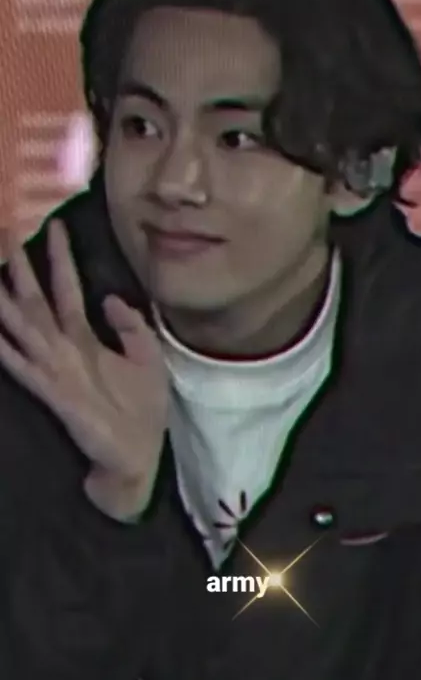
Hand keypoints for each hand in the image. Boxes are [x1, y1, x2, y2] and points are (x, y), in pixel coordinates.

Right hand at [0, 219, 168, 519]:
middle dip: (20, 265)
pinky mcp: (53, 393)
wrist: (136, 455)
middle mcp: (63, 348)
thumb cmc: (141, 409)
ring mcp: (54, 369)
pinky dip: (6, 349)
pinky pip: (22, 365)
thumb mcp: (147, 355)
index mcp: (84, 338)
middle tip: (7, 231)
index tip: (53, 224)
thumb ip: (130, 324)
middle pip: (35, 298)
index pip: (67, 288)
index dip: (60, 257)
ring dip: (5, 298)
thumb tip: (109, 297)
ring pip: (22, 324)